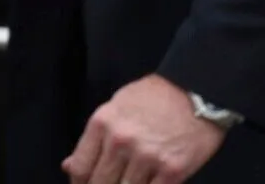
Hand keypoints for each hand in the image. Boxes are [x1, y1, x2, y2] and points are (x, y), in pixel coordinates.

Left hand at [64, 75, 225, 183]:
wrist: (196, 90)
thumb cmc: (154, 97)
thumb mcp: (116, 107)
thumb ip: (93, 139)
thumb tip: (69, 166)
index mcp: (103, 124)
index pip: (80, 167)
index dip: (79, 182)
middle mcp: (121, 142)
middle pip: (99, 183)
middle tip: (109, 182)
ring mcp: (146, 158)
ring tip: (130, 181)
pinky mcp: (172, 170)